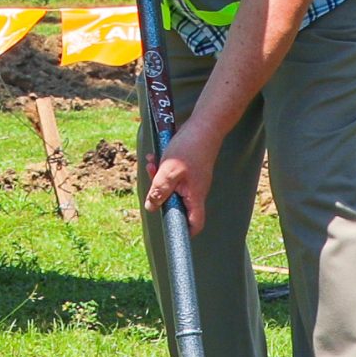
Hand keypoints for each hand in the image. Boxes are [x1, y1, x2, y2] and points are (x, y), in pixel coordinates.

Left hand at [142, 117, 221, 231]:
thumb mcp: (169, 171)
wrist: (204, 125)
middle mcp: (195, 191)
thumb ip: (159, 191)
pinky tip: (155, 157)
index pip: (195, 223)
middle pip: (177, 204)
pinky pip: (172, 175)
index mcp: (195, 196)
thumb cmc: (190, 148)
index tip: (169, 228)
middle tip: (152, 179)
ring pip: (171, 187)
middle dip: (160, 195)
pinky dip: (162, 168)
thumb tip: (151, 208)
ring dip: (158, 178)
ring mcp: (192, 180)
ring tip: (152, 163)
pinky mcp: (188, 169)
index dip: (184, 231)